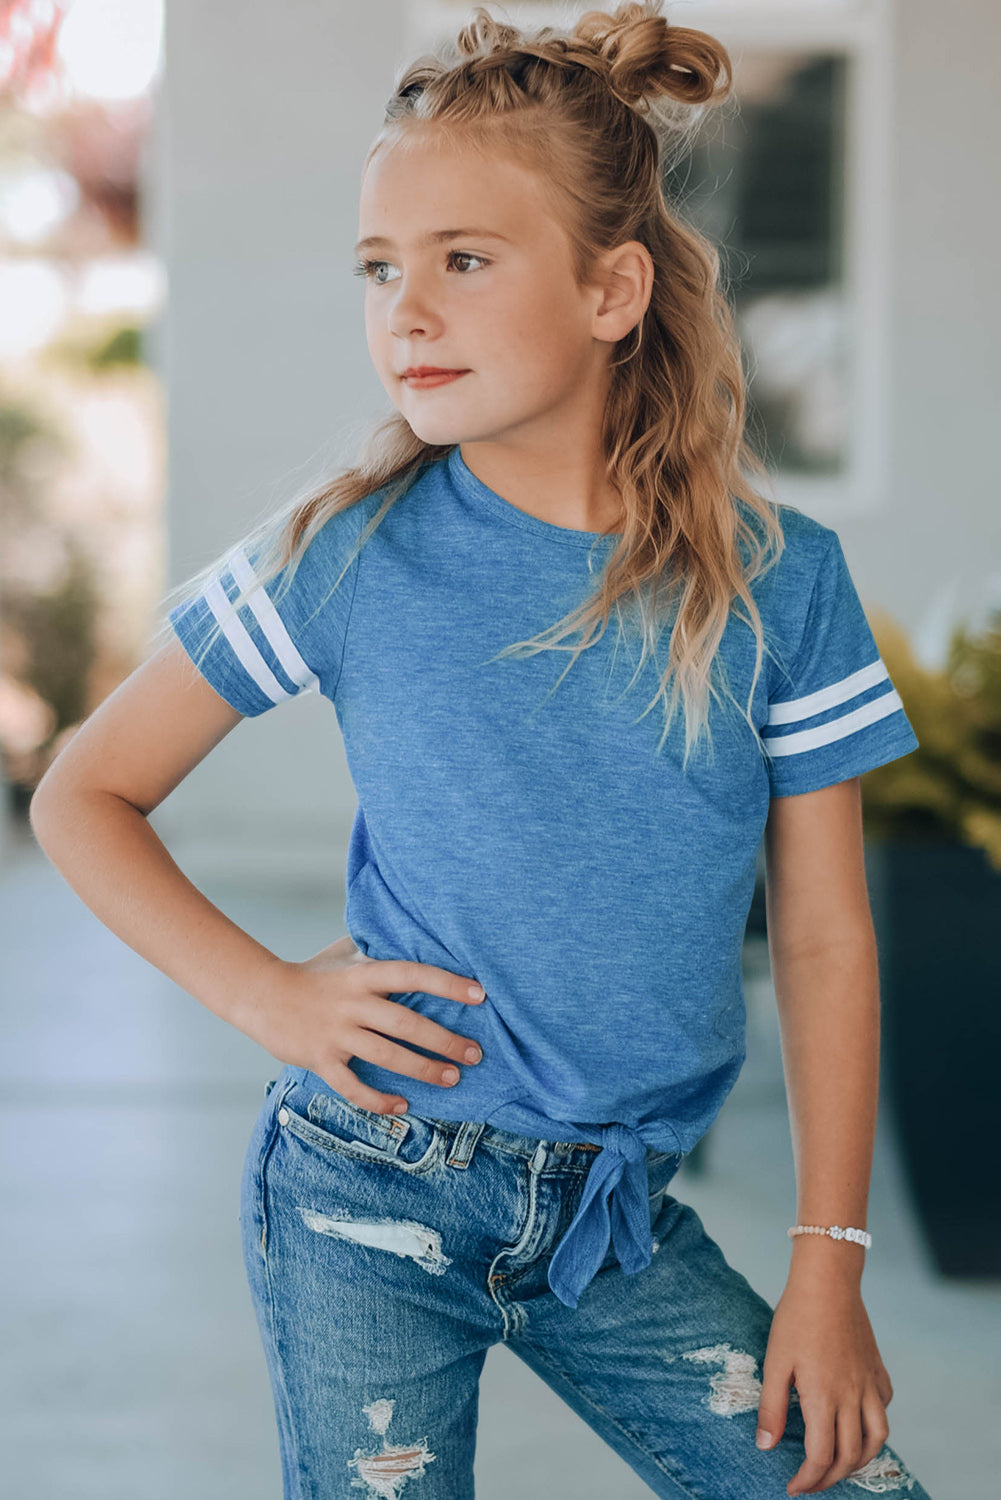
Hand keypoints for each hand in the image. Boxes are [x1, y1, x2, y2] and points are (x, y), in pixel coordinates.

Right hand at [242, 936, 485, 1115]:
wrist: (261, 995)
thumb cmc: (312, 973)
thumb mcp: (344, 953)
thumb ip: (376, 947)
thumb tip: (413, 933)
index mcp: (362, 975)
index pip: (412, 975)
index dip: (447, 984)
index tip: (480, 994)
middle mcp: (352, 1004)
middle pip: (406, 1023)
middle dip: (444, 1040)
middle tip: (474, 1054)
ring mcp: (336, 1034)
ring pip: (386, 1056)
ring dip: (422, 1069)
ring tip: (452, 1079)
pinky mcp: (320, 1060)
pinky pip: (353, 1087)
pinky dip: (378, 1100)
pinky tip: (402, 1105)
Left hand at [756, 1275, 893, 1494]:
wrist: (828, 1281)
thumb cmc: (796, 1318)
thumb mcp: (775, 1361)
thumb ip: (771, 1407)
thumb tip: (766, 1446)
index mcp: (824, 1398)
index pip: (821, 1457)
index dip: (807, 1480)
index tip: (792, 1488)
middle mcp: (853, 1397)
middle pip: (850, 1456)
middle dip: (830, 1478)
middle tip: (811, 1483)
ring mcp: (869, 1384)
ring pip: (877, 1439)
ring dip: (860, 1461)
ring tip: (840, 1465)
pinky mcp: (878, 1371)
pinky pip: (883, 1410)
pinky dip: (874, 1427)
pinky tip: (859, 1423)